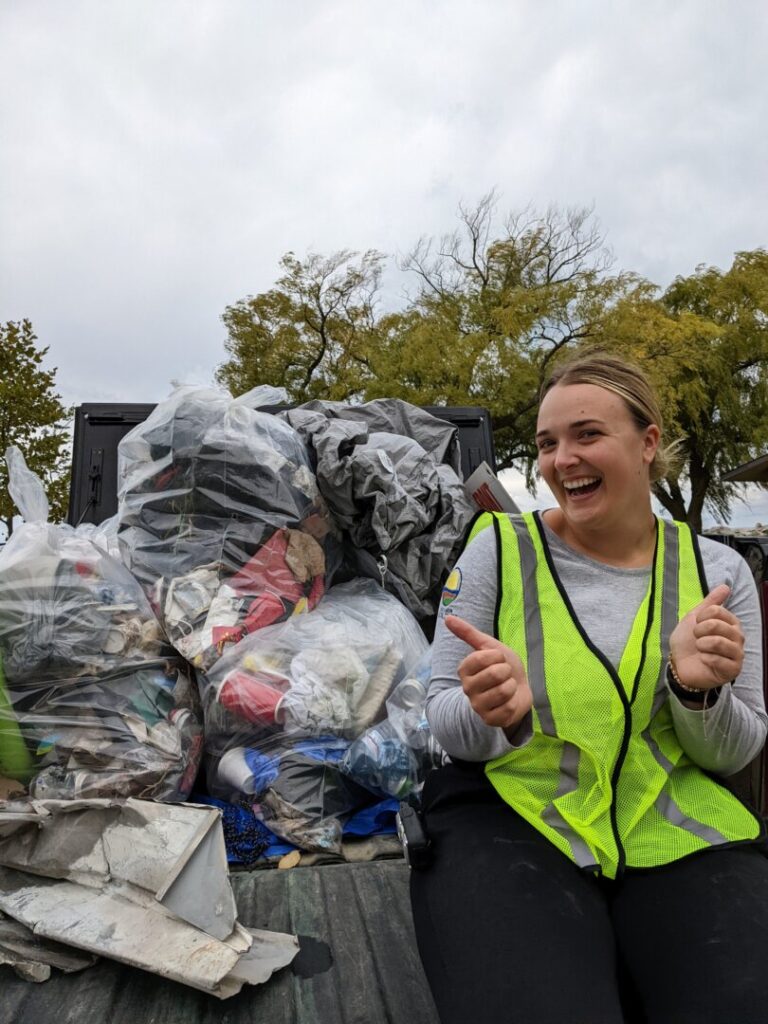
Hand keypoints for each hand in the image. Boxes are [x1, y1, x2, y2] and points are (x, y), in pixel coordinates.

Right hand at [445, 614, 532, 730]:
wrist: (519, 689)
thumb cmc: (503, 666)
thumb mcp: (489, 646)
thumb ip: (468, 633)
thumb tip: (447, 617)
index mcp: (464, 670)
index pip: (482, 657)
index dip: (497, 656)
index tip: (498, 659)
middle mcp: (467, 688)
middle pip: (495, 674)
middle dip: (507, 671)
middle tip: (504, 674)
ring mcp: (478, 706)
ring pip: (503, 691)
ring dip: (512, 686)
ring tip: (508, 686)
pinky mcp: (490, 720)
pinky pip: (508, 707)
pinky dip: (514, 701)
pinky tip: (510, 700)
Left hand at [669, 584, 744, 689]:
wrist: (679, 665)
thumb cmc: (688, 642)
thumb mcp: (695, 618)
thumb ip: (710, 603)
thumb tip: (725, 586)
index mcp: (731, 623)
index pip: (717, 610)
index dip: (701, 617)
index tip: (696, 624)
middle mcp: (738, 638)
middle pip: (717, 625)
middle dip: (699, 630)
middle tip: (696, 638)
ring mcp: (737, 654)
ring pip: (719, 642)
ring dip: (701, 644)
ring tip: (699, 648)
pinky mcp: (733, 670)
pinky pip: (718, 659)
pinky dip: (705, 658)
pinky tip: (704, 660)